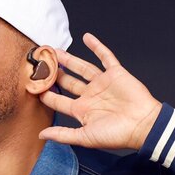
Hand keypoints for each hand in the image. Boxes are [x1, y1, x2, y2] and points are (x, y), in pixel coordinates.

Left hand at [39, 33, 161, 150]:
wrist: (143, 125)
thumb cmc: (117, 134)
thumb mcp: (85, 137)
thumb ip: (63, 135)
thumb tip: (41, 135)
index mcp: (82, 110)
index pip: (58, 100)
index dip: (45, 93)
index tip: (32, 86)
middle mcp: (90, 95)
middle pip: (67, 81)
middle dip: (54, 73)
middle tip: (41, 64)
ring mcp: (102, 83)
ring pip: (82, 67)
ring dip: (69, 59)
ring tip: (55, 51)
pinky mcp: (115, 73)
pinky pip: (105, 57)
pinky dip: (97, 46)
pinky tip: (87, 37)